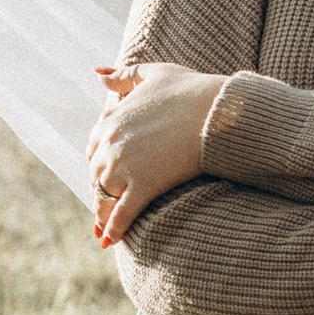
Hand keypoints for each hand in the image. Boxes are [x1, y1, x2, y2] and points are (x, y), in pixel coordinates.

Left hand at [88, 59, 221, 249]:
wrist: (219, 111)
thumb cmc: (192, 89)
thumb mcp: (154, 73)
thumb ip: (123, 75)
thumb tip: (96, 74)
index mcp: (110, 119)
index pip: (94, 149)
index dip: (101, 164)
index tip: (108, 176)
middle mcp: (110, 143)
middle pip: (97, 175)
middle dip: (102, 191)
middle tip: (106, 208)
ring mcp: (125, 165)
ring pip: (104, 196)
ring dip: (103, 214)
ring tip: (105, 230)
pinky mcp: (143, 185)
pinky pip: (122, 214)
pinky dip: (114, 229)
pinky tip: (110, 242)